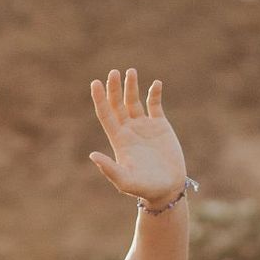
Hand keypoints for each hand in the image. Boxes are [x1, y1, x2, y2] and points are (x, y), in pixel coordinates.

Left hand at [88, 68, 186, 205]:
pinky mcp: (160, 126)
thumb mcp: (125, 181)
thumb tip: (92, 155)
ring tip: (130, 71)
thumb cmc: (145, 188)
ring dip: (131, 86)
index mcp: (118, 139)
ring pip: (134, 100)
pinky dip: (154, 93)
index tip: (95, 83)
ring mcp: (144, 126)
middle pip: (117, 103)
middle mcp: (129, 130)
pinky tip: (155, 84)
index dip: (100, 99)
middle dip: (114, 88)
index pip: (106, 114)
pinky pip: (155, 104)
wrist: (167, 188)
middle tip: (113, 73)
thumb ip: (109, 169)